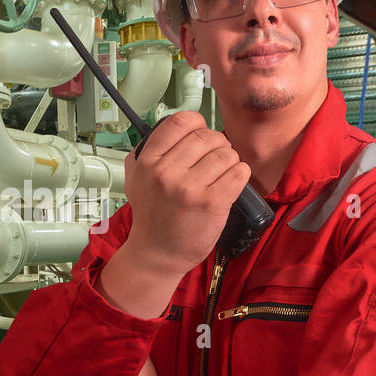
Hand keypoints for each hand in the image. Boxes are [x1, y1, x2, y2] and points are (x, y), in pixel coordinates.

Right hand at [124, 110, 250, 275]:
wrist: (157, 254)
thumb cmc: (152, 217)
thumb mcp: (135, 180)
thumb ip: (147, 152)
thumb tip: (173, 129)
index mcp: (148, 162)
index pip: (180, 122)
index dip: (197, 124)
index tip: (200, 135)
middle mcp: (166, 172)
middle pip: (207, 136)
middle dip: (217, 145)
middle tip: (215, 160)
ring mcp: (189, 188)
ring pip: (226, 153)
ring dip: (230, 162)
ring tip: (222, 175)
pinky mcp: (212, 203)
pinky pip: (239, 172)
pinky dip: (240, 175)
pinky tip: (231, 184)